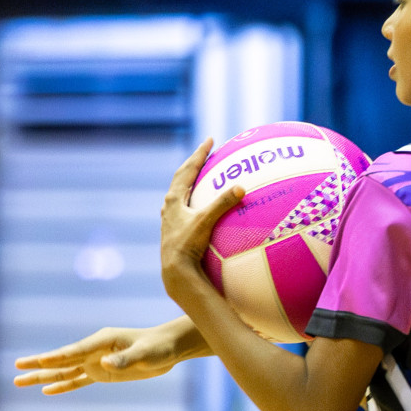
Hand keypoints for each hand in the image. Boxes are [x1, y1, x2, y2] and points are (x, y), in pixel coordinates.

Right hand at [13, 322, 192, 393]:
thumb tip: (105, 364)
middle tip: (16, 367)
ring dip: (43, 376)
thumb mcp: (146, 354)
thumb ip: (125, 359)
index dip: (58, 357)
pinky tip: (46, 390)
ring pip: (64, 370)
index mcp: (103, 340)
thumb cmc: (159, 347)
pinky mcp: (102, 372)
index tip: (40, 361)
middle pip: (62, 359)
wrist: (169, 348)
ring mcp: (96, 361)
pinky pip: (78, 380)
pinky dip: (62, 385)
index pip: (76, 351)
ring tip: (19, 381)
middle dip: (39, 364)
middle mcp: (95, 350)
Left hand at [160, 138, 239, 297]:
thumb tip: (240, 187)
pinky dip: (192, 200)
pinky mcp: (174, 231)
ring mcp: (170, 219)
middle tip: (206, 152)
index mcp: (174, 199)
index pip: (187, 170)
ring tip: (200, 175)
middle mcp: (169, 207)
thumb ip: (223, 203)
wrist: (175, 270)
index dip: (199, 154)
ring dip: (189, 181)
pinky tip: (199, 207)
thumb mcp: (206, 221)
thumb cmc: (188, 245)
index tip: (210, 140)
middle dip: (194, 163)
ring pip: (179, 193)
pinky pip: (183, 208)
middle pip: (181, 178)